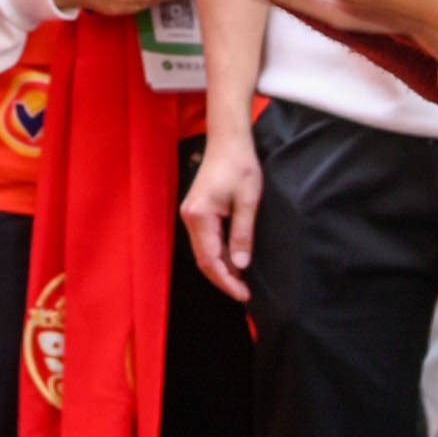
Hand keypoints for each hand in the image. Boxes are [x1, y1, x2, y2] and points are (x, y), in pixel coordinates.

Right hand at [182, 134, 260, 300]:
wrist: (228, 142)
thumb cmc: (240, 167)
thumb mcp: (248, 201)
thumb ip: (242, 234)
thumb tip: (241, 265)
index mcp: (200, 216)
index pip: (211, 259)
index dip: (227, 280)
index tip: (244, 294)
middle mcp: (190, 218)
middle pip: (203, 260)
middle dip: (224, 279)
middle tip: (244, 293)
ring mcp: (191, 215)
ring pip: (204, 252)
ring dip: (222, 268)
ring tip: (242, 281)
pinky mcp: (197, 212)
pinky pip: (206, 241)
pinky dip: (219, 254)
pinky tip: (235, 260)